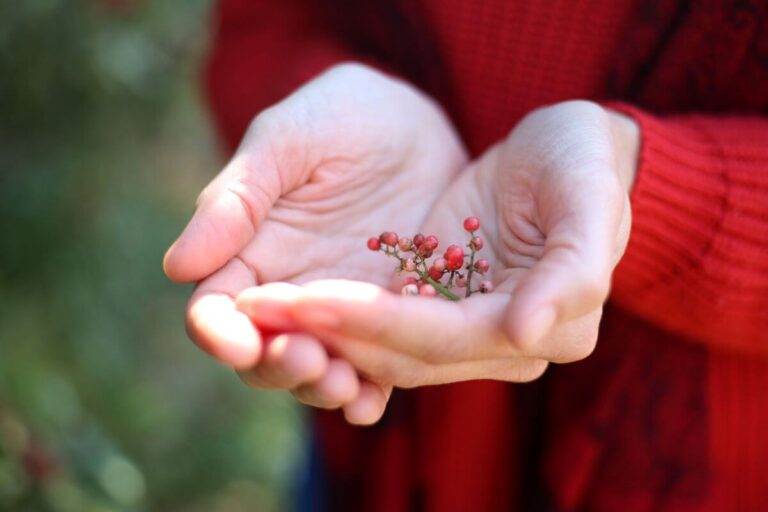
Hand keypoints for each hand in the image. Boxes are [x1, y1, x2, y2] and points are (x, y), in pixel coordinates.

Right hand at [163, 64, 466, 418]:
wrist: (419, 122)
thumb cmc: (345, 117)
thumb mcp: (289, 139)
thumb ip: (238, 197)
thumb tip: (179, 266)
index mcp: (251, 252)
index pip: (216, 308)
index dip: (217, 330)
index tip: (233, 339)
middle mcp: (291, 293)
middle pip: (263, 352)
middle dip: (275, 366)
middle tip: (305, 358)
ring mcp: (343, 311)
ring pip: (316, 370)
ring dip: (321, 388)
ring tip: (343, 387)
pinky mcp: (392, 318)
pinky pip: (376, 368)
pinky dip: (368, 393)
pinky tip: (371, 401)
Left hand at [235, 100, 638, 419]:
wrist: (565, 152)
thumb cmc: (582, 162)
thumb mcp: (588, 196)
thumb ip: (573, 270)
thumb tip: (525, 334)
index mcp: (547, 327)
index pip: (442, 337)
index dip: (371, 323)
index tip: (305, 299)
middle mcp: (502, 344)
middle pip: (401, 354)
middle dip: (327, 333)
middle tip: (256, 305)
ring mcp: (464, 330)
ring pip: (379, 351)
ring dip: (317, 333)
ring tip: (253, 307)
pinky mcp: (436, 307)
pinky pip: (376, 328)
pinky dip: (331, 320)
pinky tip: (283, 302)